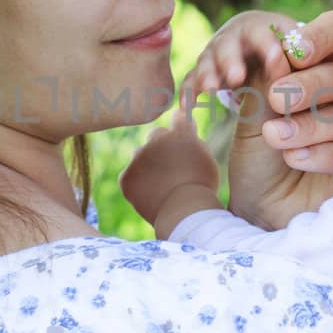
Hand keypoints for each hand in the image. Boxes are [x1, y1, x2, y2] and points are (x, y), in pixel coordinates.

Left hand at [120, 109, 221, 238]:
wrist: (184, 214)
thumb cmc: (201, 188)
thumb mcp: (206, 159)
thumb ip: (193, 141)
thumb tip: (185, 129)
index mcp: (180, 133)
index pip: (178, 118)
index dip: (181, 128)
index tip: (181, 138)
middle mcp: (156, 139)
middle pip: (157, 136)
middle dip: (162, 147)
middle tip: (172, 168)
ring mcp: (138, 158)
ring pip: (142, 156)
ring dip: (149, 165)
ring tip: (164, 186)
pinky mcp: (126, 177)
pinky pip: (131, 175)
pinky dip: (138, 184)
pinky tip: (152, 195)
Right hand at [181, 10, 301, 101]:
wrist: (265, 50)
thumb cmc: (293, 58)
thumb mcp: (299, 59)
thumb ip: (298, 68)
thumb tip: (293, 81)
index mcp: (264, 28)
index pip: (263, 31)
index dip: (268, 45)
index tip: (274, 60)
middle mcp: (236, 37)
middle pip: (229, 43)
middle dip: (232, 60)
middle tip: (237, 77)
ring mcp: (217, 53)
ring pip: (208, 60)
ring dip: (208, 74)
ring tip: (212, 90)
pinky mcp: (203, 72)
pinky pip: (191, 80)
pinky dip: (189, 93)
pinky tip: (188, 109)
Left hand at [224, 10, 332, 229]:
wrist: (262, 205)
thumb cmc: (259, 155)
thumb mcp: (253, 112)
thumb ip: (267, 79)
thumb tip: (282, 50)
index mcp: (322, 64)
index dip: (320, 36)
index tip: (293, 52)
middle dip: (306, 86)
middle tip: (275, 101)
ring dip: (308, 126)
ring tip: (276, 138)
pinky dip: (325, 154)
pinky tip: (296, 160)